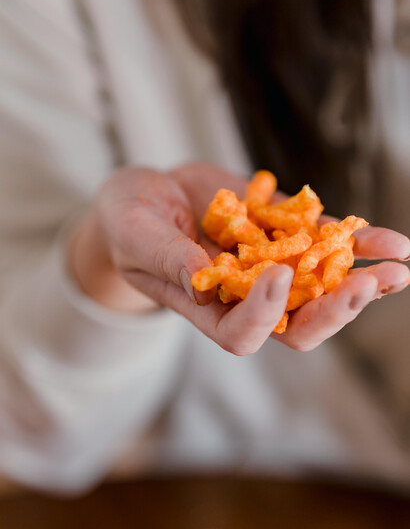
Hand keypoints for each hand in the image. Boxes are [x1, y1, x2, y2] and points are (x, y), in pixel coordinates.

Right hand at [70, 163, 409, 354]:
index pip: (241, 334)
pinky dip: (359, 241)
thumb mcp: (135, 233)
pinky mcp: (285, 232)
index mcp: (206, 309)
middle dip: (334, 310)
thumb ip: (165, 255)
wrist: (149, 194)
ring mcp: (270, 265)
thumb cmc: (129, 221)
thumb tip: (205, 274)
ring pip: (323, 288)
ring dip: (364, 281)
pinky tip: (392, 241)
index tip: (276, 273)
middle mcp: (245, 296)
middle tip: (365, 286)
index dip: (262, 313)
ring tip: (399, 266)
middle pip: (297, 323)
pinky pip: (326, 243)